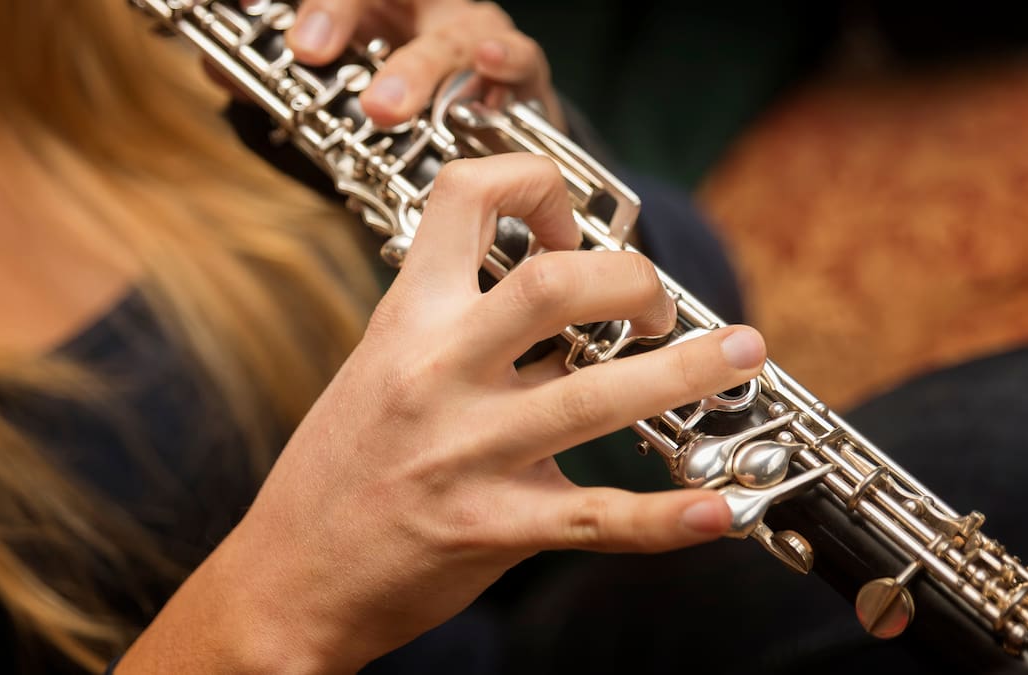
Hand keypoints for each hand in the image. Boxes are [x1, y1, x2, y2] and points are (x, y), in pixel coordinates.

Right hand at [124, 154, 766, 672]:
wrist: (286, 578)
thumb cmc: (339, 468)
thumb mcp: (379, 367)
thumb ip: (457, 325)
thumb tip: (555, 297)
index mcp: (405, 321)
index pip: (465, 197)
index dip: (536, 186)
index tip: (572, 225)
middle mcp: (434, 374)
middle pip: (552, 284)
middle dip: (632, 279)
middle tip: (660, 307)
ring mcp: (463, 452)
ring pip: (595, 398)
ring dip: (686, 371)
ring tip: (741, 354)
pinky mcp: (489, 528)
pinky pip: (595, 519)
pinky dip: (664, 518)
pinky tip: (716, 511)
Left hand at [242, 0, 564, 128]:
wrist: (489, 119)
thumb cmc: (409, 87)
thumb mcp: (340, 78)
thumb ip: (279, 79)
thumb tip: (216, 70)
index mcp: (377, 2)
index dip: (305, 3)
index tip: (252, 13)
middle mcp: (425, 6)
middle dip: (339, 15)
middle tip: (306, 51)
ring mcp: (474, 32)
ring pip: (449, 36)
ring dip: (415, 70)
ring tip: (384, 109)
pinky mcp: (522, 68)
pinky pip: (522, 58)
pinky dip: (506, 61)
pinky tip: (489, 66)